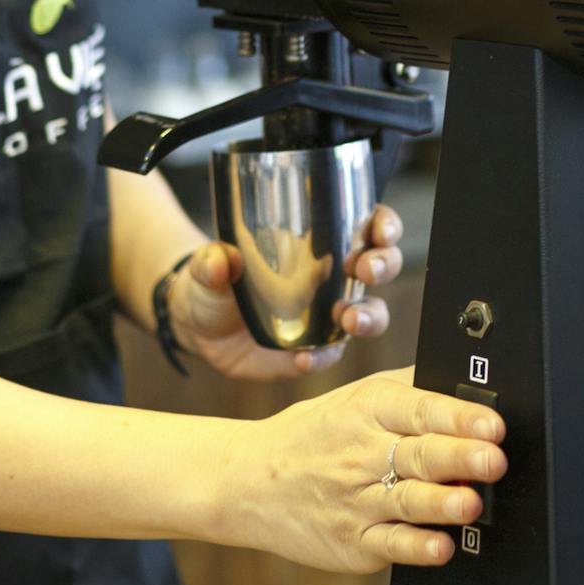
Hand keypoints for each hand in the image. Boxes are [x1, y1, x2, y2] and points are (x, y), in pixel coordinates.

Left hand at [172, 203, 405, 379]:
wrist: (200, 325)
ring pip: (371, 312)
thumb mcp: (208, 264)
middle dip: (383, 264)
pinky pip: (332, 354)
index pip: (365, 225)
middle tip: (364, 270)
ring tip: (349, 319)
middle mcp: (332, 277)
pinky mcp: (314, 350)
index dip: (382, 225)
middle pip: (380, 265)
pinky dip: (323, 357)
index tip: (378, 231)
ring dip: (369, 315)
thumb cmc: (214, 280)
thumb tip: (221, 261)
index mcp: (317, 241)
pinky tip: (304, 359)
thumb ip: (212, 260)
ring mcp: (327, 315)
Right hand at [212, 366, 505, 573]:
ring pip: (407, 501)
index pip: (419, 409)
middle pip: (419, 455)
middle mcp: (362, 453)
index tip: (492, 425)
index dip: (458, 417)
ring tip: (471, 502)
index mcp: (368, 410)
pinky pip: (389, 544)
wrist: (247, 481)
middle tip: (493, 460)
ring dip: (442, 503)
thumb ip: (410, 388)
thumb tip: (468, 377)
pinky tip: (440, 547)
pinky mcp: (352, 541)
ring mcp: (356, 500)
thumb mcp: (354, 398)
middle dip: (459, 457)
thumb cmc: (315, 437)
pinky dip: (416, 547)